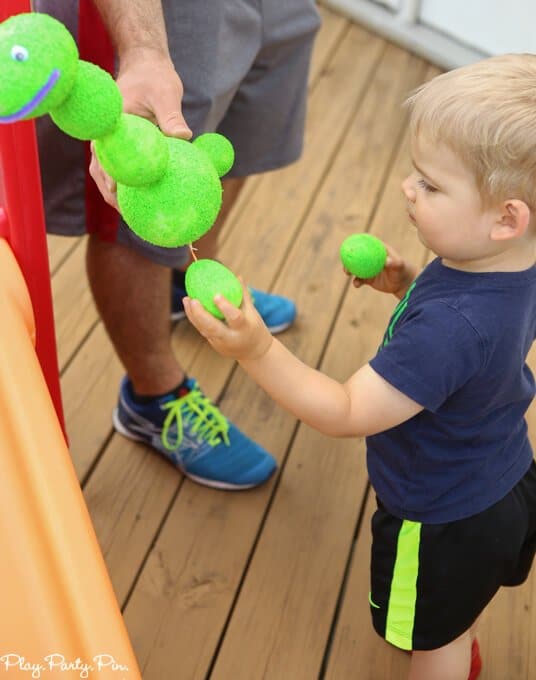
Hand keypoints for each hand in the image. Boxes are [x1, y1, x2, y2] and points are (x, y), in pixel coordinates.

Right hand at [89, 48, 191, 208]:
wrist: (145, 68)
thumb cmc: (155, 78)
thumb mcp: (166, 94)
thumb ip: (172, 116)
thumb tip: (185, 136)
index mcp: (112, 124)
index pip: (106, 155)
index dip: (111, 176)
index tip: (120, 192)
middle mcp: (106, 137)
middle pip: (101, 172)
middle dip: (113, 196)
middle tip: (130, 216)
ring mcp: (110, 146)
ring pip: (106, 177)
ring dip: (117, 198)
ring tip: (135, 220)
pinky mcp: (120, 151)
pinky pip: (120, 174)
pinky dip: (128, 190)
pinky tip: (145, 206)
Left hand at [183, 281, 273, 361]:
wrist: (253, 353)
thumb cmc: (254, 328)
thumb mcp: (253, 313)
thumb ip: (244, 296)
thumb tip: (237, 276)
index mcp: (244, 329)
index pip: (234, 318)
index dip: (225, 307)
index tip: (216, 295)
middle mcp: (231, 338)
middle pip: (212, 328)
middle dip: (200, 314)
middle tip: (193, 299)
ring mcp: (220, 343)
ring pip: (203, 329)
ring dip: (193, 315)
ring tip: (187, 299)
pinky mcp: (214, 345)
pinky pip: (202, 330)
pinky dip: (195, 318)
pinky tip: (189, 305)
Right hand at [345, 243, 416, 297]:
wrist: (403, 283)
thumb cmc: (402, 271)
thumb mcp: (399, 265)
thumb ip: (393, 262)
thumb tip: (386, 261)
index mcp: (377, 250)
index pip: (365, 244)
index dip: (356, 242)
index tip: (349, 243)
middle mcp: (372, 259)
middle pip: (357, 256)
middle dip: (349, 258)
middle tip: (345, 260)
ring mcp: (369, 269)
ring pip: (356, 268)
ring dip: (350, 270)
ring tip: (347, 272)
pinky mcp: (368, 279)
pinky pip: (359, 280)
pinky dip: (356, 282)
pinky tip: (357, 284)